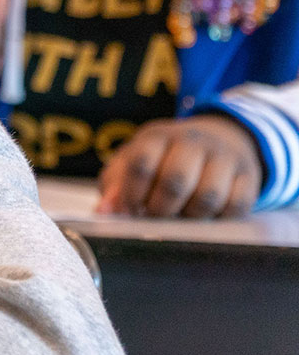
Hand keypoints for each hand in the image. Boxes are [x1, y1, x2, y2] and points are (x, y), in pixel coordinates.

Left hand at [98, 114, 262, 217]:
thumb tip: (105, 211)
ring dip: (190, 216)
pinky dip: (219, 218)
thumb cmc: (165, 157)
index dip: (131, 194)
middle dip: (160, 209)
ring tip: (180, 215)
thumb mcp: (134, 160)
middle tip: (154, 216)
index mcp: (158, 137)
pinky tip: (206, 215)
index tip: (128, 210)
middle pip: (175, 181)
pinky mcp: (248, 175)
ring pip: (208, 196)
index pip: (141, 163)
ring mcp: (224, 157)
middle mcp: (193, 141)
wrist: (219, 137)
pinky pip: (237, 205)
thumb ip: (115, 184)